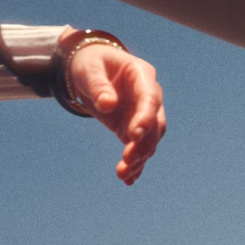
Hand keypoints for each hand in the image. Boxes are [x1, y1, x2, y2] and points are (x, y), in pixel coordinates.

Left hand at [63, 36, 165, 185]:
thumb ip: (99, 86)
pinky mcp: (133, 130)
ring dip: (139, 159)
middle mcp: (149, 97)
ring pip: (149, 141)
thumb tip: (107, 104)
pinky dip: (135, 165)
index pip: (149, 99)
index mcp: (142, 76)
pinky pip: (139, 149)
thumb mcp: (89, 69)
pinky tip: (128, 180)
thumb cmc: (91, 64)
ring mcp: (143, 115)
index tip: (134, 135)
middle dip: (144, 144)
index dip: (145, 118)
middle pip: (155, 124)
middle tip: (128, 159)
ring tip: (123, 174)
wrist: (90, 71)